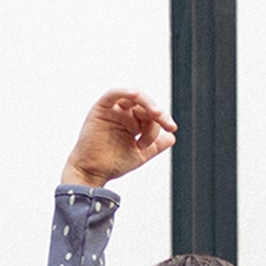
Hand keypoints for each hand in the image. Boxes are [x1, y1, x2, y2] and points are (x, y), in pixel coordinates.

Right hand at [62, 89, 176, 187]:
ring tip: (157, 115)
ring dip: (148, 103)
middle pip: (145, 106)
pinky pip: (113, 94)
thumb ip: (155, 145)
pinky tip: (135, 95)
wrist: (92, 173)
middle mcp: (123, 114)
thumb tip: (172, 138)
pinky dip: (125, 92)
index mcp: (132, 123)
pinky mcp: (101, 108)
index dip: (163, 120)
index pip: (151, 115)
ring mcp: (112, 110)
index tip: (172, 129)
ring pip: (134, 97)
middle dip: (158, 115)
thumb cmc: (112, 164)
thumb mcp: (140, 155)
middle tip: (168, 126)